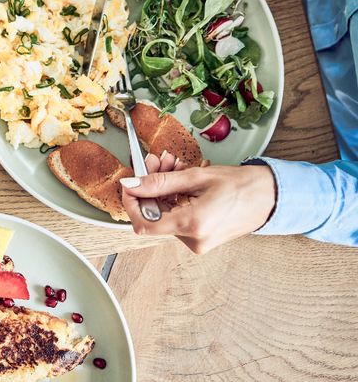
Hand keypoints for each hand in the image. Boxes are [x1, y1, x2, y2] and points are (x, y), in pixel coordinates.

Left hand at [120, 153, 276, 253]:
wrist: (273, 198)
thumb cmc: (242, 185)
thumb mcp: (196, 177)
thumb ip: (158, 182)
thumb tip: (130, 185)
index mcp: (192, 225)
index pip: (142, 224)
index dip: (131, 203)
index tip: (130, 183)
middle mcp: (193, 240)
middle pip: (154, 215)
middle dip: (151, 187)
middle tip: (158, 161)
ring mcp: (197, 242)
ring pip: (164, 215)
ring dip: (163, 189)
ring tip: (174, 166)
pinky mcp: (201, 240)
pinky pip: (177, 218)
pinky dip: (174, 198)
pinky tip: (182, 181)